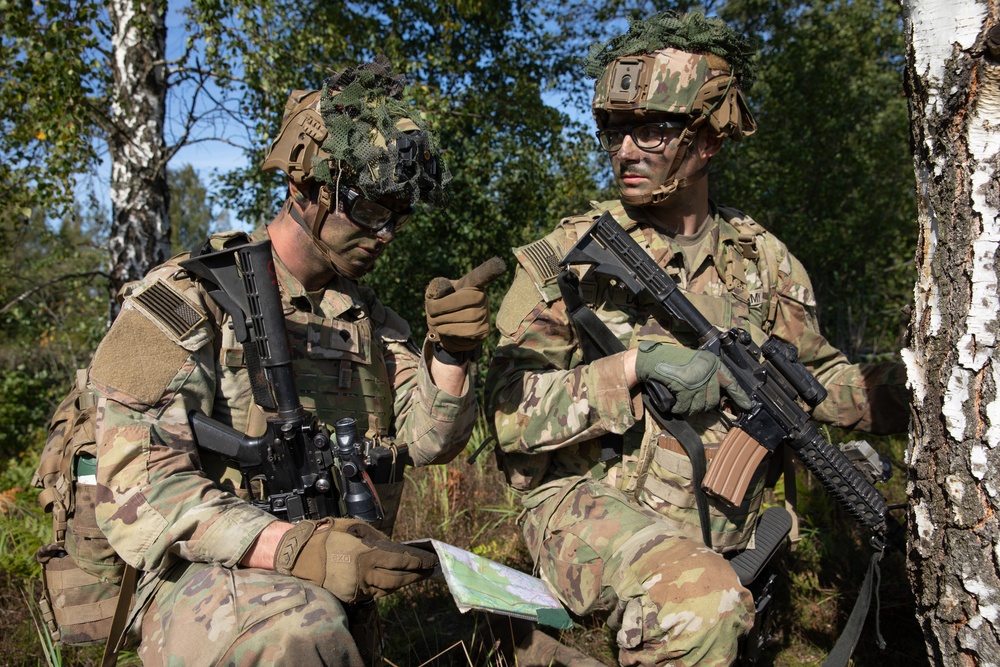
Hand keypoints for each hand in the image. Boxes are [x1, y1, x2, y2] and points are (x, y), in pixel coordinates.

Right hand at [274, 518, 437, 602]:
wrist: (303, 556)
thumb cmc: (330, 536)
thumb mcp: (355, 529)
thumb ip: (376, 540)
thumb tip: (395, 547)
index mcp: (367, 555)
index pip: (400, 561)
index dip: (417, 562)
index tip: (429, 560)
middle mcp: (365, 575)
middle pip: (398, 580)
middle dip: (416, 576)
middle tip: (429, 571)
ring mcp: (358, 588)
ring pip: (388, 589)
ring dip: (404, 583)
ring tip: (417, 577)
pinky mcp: (352, 596)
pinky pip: (375, 593)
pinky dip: (388, 588)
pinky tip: (397, 582)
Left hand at [425, 257, 505, 353]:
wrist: (449, 329)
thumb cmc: (443, 306)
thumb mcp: (436, 293)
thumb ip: (436, 288)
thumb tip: (439, 293)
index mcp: (472, 284)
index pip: (481, 276)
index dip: (490, 270)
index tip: (499, 263)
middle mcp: (482, 297)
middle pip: (459, 300)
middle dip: (437, 308)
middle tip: (430, 311)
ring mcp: (484, 315)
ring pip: (458, 318)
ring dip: (439, 321)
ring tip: (436, 321)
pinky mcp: (482, 331)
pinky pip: (460, 331)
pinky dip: (446, 330)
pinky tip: (444, 328)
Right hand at [634, 341, 749, 415]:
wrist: (652, 359)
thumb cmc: (671, 361)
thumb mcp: (695, 364)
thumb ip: (707, 376)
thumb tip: (718, 397)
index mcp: (713, 363)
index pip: (731, 382)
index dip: (739, 396)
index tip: (747, 407)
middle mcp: (708, 371)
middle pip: (713, 400)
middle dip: (702, 404)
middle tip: (690, 399)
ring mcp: (697, 380)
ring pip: (700, 407)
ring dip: (689, 407)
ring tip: (681, 400)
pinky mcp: (686, 389)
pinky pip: (685, 408)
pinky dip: (678, 408)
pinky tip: (674, 403)